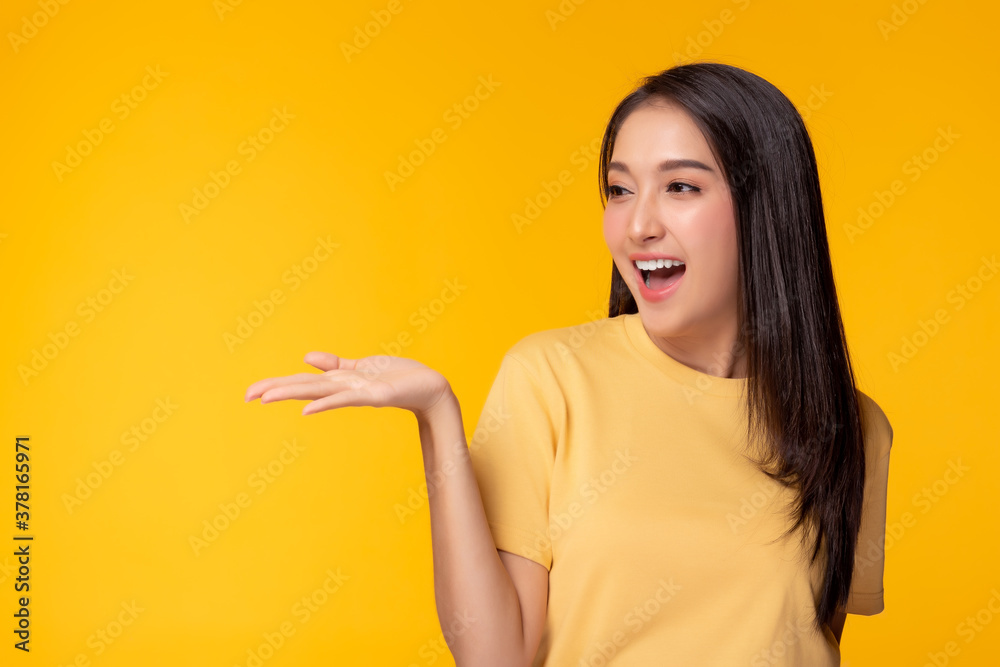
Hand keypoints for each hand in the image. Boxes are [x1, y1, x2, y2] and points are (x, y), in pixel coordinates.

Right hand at [244, 351, 453, 417]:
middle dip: (275, 389)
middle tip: (246, 396)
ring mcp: (356, 393)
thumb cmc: (398, 377)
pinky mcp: (373, 396)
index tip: (250, 392)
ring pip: (318, 392)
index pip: (301, 381)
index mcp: (339, 381)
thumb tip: (306, 359)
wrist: (429, 388)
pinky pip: (345, 399)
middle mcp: (343, 389)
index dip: (276, 384)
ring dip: (291, 394)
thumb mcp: (362, 367)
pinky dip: (326, 404)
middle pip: (303, 387)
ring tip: (265, 397)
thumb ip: (335, 365)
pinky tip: (306, 410)